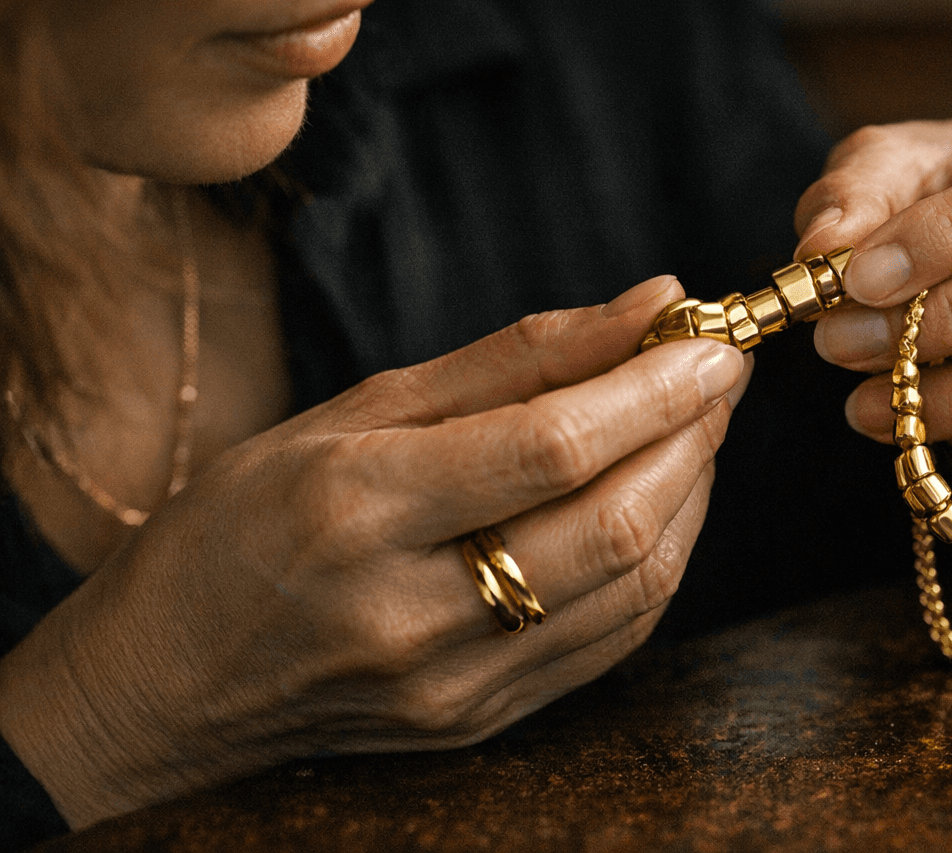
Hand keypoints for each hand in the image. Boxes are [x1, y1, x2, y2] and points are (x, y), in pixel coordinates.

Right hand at [0, 276, 747, 826]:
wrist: (160, 684)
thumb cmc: (243, 522)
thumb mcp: (355, 410)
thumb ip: (515, 357)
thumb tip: (652, 302)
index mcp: (359, 508)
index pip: (553, 448)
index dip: (655, 389)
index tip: (713, 341)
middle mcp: (411, 611)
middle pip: (614, 523)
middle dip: (693, 435)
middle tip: (717, 374)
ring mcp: (453, 684)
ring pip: (636, 585)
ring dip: (692, 493)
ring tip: (694, 426)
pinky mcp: (481, 723)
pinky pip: (615, 638)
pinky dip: (661, 558)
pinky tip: (660, 500)